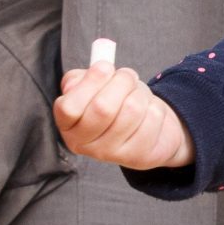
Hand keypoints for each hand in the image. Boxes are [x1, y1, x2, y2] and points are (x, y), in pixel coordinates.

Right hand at [53, 49, 193, 169]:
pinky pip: (152, 119)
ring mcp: (112, 155)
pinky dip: (155, 106)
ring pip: (132, 110)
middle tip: (127, 76)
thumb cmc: (114, 101)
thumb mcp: (91, 87)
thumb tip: (87, 76)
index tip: (105, 67)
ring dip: (140, 93)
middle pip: (103, 108)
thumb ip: (80, 78)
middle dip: (121, 82)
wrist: (146, 128)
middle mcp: (85, 145)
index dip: (90, 82)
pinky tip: (148, 112)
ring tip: (137, 94)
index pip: (68, 108)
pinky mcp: (138, 157)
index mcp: (68, 126)